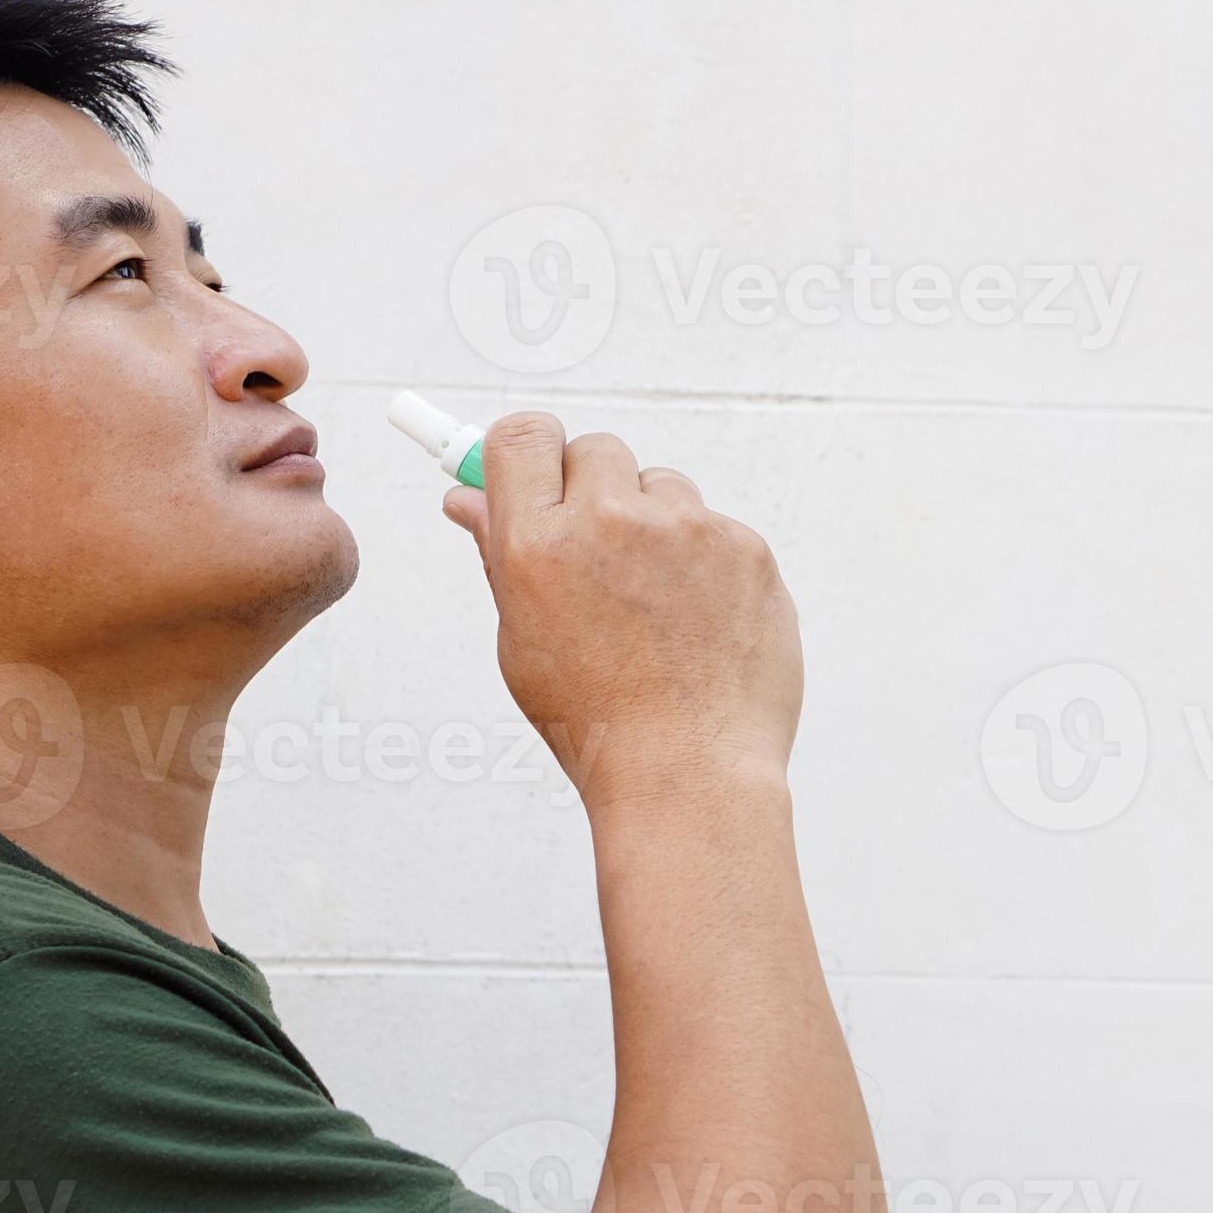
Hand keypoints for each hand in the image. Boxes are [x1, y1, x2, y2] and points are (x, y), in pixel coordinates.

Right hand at [444, 412, 801, 811]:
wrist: (687, 776)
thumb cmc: (595, 721)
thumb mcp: (522, 641)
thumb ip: (500, 555)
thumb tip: (466, 499)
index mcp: (538, 545)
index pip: (523, 436)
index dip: (528, 452)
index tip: (537, 475)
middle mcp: (612, 522)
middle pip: (596, 450)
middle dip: (594, 490)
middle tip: (601, 560)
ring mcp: (687, 531)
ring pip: (663, 486)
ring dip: (655, 526)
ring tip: (655, 610)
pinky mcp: (746, 549)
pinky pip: (717, 529)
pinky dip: (707, 565)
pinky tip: (700, 627)